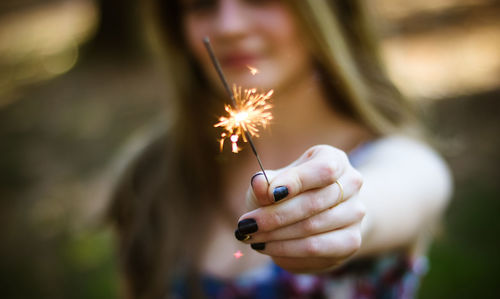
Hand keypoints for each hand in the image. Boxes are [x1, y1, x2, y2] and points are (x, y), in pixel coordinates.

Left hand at [235, 145, 365, 272]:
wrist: (322, 212)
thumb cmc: (292, 191)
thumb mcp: (276, 180)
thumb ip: (266, 181)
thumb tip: (258, 182)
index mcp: (334, 159)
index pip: (323, 170)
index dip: (295, 182)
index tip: (267, 195)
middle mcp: (352, 184)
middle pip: (313, 203)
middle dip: (274, 216)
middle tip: (245, 226)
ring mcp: (355, 214)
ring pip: (313, 229)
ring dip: (277, 237)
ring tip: (251, 238)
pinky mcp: (351, 241)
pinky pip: (317, 250)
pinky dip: (288, 251)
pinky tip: (268, 248)